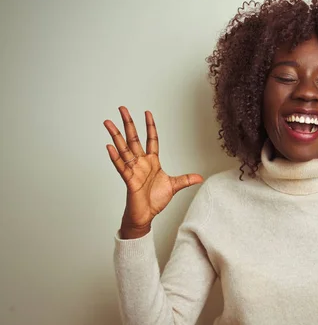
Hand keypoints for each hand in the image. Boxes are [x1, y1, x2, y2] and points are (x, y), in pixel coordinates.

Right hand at [104, 106, 203, 237]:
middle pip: (134, 139)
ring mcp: (133, 170)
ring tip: (108, 122)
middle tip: (122, 108)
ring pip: (123, 149)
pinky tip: (109, 146)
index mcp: (152, 162)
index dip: (150, 126)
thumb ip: (186, 179)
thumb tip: (200, 177)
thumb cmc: (155, 200)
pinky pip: (121, 166)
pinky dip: (115, 157)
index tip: (147, 113)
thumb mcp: (174, 186)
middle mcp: (141, 163)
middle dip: (128, 123)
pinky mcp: (129, 180)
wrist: (146, 215)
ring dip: (116, 135)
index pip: (151, 139)